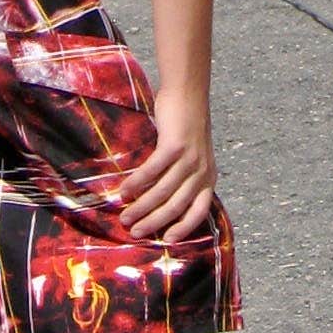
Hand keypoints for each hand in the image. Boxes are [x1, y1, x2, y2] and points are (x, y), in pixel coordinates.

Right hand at [116, 97, 217, 239]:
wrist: (188, 93)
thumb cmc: (186, 125)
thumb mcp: (194, 155)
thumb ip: (184, 176)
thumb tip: (162, 202)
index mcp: (208, 176)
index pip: (199, 211)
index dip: (183, 228)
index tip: (166, 240)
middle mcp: (202, 171)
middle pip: (176, 206)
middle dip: (154, 222)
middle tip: (135, 231)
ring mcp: (189, 159)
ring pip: (162, 192)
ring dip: (141, 206)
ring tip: (125, 215)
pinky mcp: (174, 147)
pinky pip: (152, 171)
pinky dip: (136, 183)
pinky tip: (124, 191)